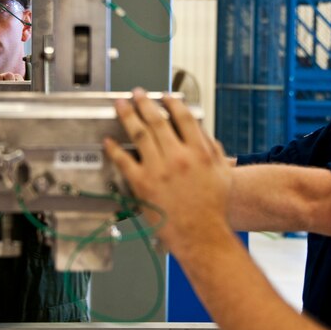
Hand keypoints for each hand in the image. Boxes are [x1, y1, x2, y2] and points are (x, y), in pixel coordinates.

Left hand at [104, 88, 232, 251]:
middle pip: (158, 121)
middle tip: (137, 94)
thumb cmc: (214, 208)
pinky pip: (124, 161)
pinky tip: (108, 141)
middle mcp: (178, 157)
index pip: (183, 117)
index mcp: (199, 152)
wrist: (202, 235)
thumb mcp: (222, 173)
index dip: (172, 103)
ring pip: (139, 134)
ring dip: (128, 116)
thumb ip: (213, 149)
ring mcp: (159, 170)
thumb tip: (200, 131)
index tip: (165, 96)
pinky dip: (114, 149)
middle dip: (145, 103)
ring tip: (121, 106)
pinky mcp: (143, 185)